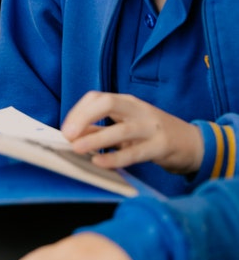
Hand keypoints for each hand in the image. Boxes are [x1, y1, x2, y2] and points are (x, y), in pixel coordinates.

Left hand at [61, 91, 203, 173]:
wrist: (193, 143)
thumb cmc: (153, 135)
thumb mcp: (127, 127)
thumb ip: (103, 130)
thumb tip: (74, 137)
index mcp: (127, 102)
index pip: (98, 97)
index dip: (78, 111)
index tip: (66, 128)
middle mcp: (138, 109)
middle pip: (107, 102)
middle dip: (84, 116)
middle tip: (68, 134)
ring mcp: (150, 126)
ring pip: (121, 129)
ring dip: (96, 138)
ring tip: (77, 149)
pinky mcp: (161, 146)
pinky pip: (134, 152)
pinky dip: (115, 158)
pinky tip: (100, 162)